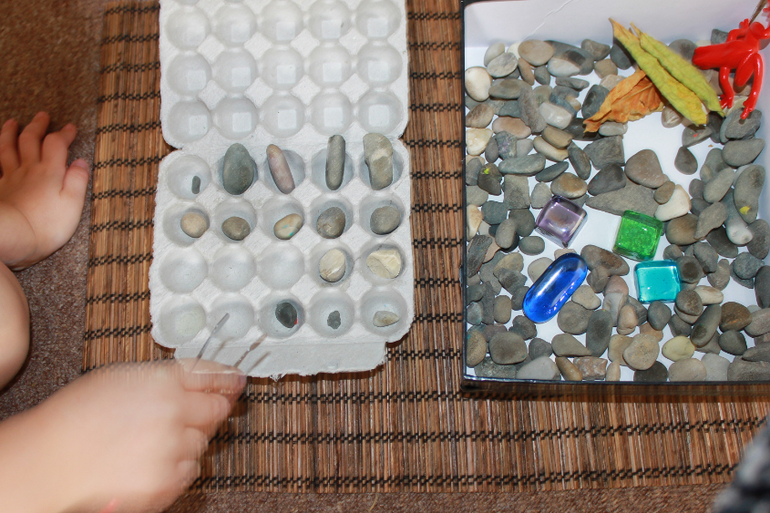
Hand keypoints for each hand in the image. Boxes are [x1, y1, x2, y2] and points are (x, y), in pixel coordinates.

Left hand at [0, 112, 89, 268]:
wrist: (12, 236)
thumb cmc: (47, 225)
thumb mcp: (73, 204)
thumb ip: (78, 180)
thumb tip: (81, 162)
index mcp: (50, 172)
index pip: (56, 143)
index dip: (64, 133)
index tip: (70, 128)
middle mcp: (29, 169)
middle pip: (30, 139)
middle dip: (37, 126)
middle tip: (42, 116)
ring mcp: (11, 178)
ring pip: (8, 148)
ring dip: (10, 132)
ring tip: (12, 123)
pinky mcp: (0, 189)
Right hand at [0, 359, 245, 512]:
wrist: (48, 463)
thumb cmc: (75, 418)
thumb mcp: (121, 377)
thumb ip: (164, 377)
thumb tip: (197, 378)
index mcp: (163, 382)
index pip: (213, 376)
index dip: (228, 378)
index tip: (236, 380)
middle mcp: (173, 413)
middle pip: (217, 410)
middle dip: (209, 410)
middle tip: (185, 414)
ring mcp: (172, 449)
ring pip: (203, 442)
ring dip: (188, 440)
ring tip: (150, 441)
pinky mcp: (167, 482)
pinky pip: (190, 470)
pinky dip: (178, 466)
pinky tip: (149, 460)